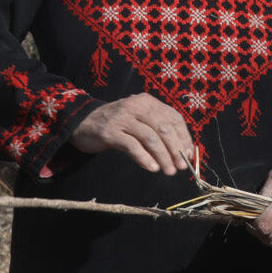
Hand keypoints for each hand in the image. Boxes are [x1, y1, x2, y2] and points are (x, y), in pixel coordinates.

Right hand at [70, 93, 194, 174]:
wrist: (82, 122)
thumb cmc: (117, 124)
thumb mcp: (138, 120)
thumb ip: (156, 130)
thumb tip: (181, 152)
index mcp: (148, 101)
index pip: (173, 117)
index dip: (184, 137)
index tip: (189, 155)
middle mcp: (137, 105)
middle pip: (163, 128)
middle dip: (175, 149)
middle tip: (180, 167)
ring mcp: (123, 118)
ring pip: (150, 138)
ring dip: (162, 156)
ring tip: (168, 171)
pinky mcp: (110, 131)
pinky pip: (132, 146)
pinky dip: (144, 158)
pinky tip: (152, 168)